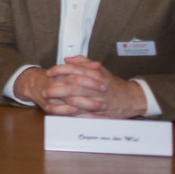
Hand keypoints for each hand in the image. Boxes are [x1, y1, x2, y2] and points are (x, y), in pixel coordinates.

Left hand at [22, 56, 149, 118]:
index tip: (49, 72)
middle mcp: (97, 87)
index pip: (75, 69)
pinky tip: (60, 112)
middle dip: (56, 88)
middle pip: (73, 86)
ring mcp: (98, 101)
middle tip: (44, 90)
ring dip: (61, 102)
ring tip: (48, 101)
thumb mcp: (100, 69)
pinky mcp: (99, 113)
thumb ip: (83, 62)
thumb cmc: (112, 83)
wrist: (130, 98)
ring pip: (76, 101)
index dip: (59, 70)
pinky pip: (82, 114)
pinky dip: (70, 113)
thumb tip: (67, 59)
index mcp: (96, 74)